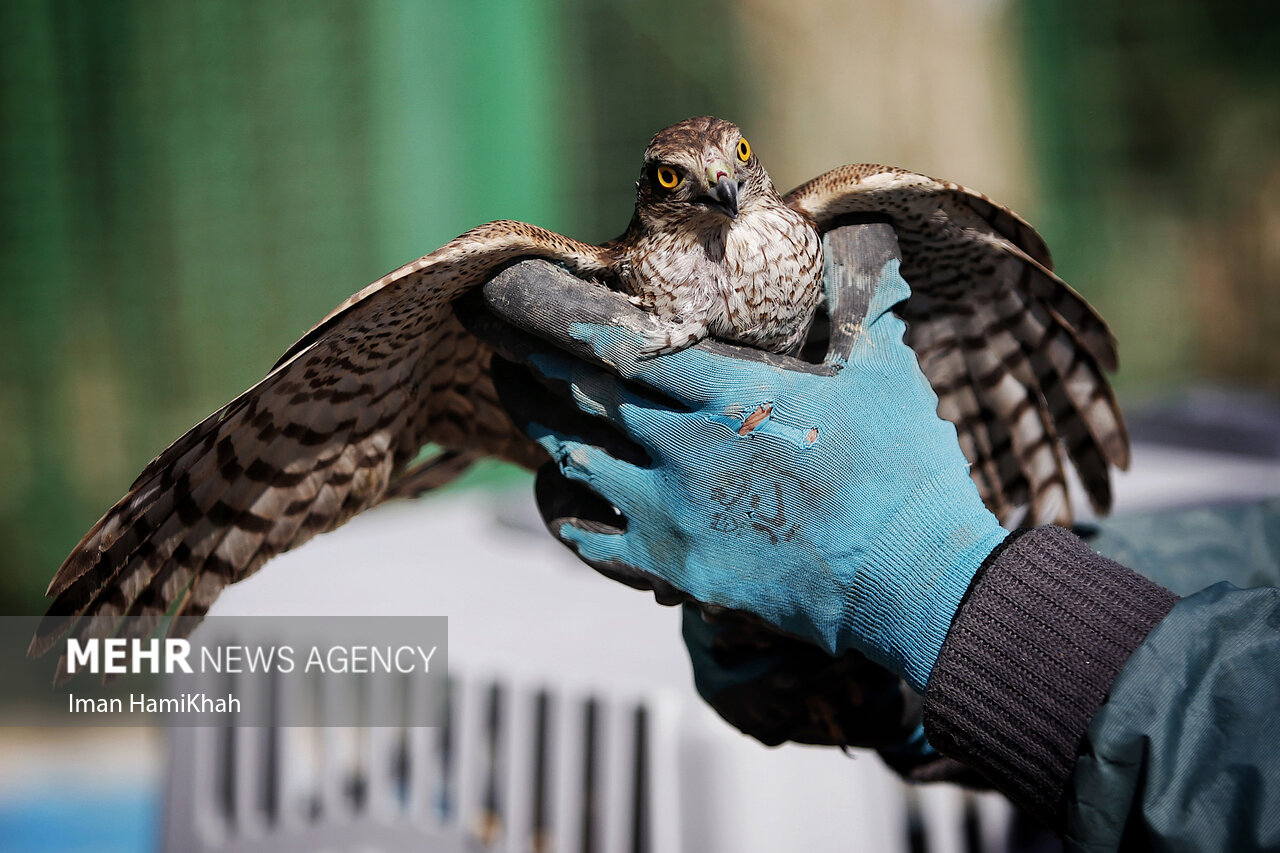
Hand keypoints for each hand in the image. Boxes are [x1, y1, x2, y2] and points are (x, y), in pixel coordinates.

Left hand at [474, 223, 1007, 691]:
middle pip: (580, 394)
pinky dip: (567, 511)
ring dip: (538, 424)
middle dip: (529, 363)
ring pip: (574, 458)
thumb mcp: (883, 368)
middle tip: (498, 343)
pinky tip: (557, 495)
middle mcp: (681, 444)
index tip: (525, 305)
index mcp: (726, 388)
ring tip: (515, 400)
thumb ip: (857, 303)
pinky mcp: (674, 567)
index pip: (621, 342)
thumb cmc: (904, 469)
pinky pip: (592, 538)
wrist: (910, 578)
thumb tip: (863, 242)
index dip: (563, 321)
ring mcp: (670, 510)